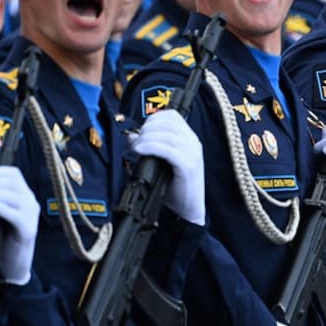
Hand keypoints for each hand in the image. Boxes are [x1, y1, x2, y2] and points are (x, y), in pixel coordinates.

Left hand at [0, 165, 38, 284]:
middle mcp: (31, 202)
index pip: (14, 174)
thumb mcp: (0, 214)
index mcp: (25, 196)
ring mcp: (31, 215)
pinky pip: (14, 213)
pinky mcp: (27, 229)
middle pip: (13, 182)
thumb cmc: (3, 238)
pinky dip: (0, 207)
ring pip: (14, 195)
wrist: (14, 265)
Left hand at [130, 109, 205, 225]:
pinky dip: (151, 147)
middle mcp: (193, 143)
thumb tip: (131, 136)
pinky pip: (168, 150)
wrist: (189, 210)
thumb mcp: (160, 164)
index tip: (141, 130)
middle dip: (147, 129)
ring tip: (136, 148)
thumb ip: (149, 147)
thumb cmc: (175, 188)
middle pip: (168, 123)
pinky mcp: (189, 166)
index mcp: (189, 139)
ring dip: (146, 138)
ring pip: (167, 135)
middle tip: (136, 141)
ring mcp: (193, 154)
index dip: (153, 119)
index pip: (172, 116)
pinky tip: (140, 151)